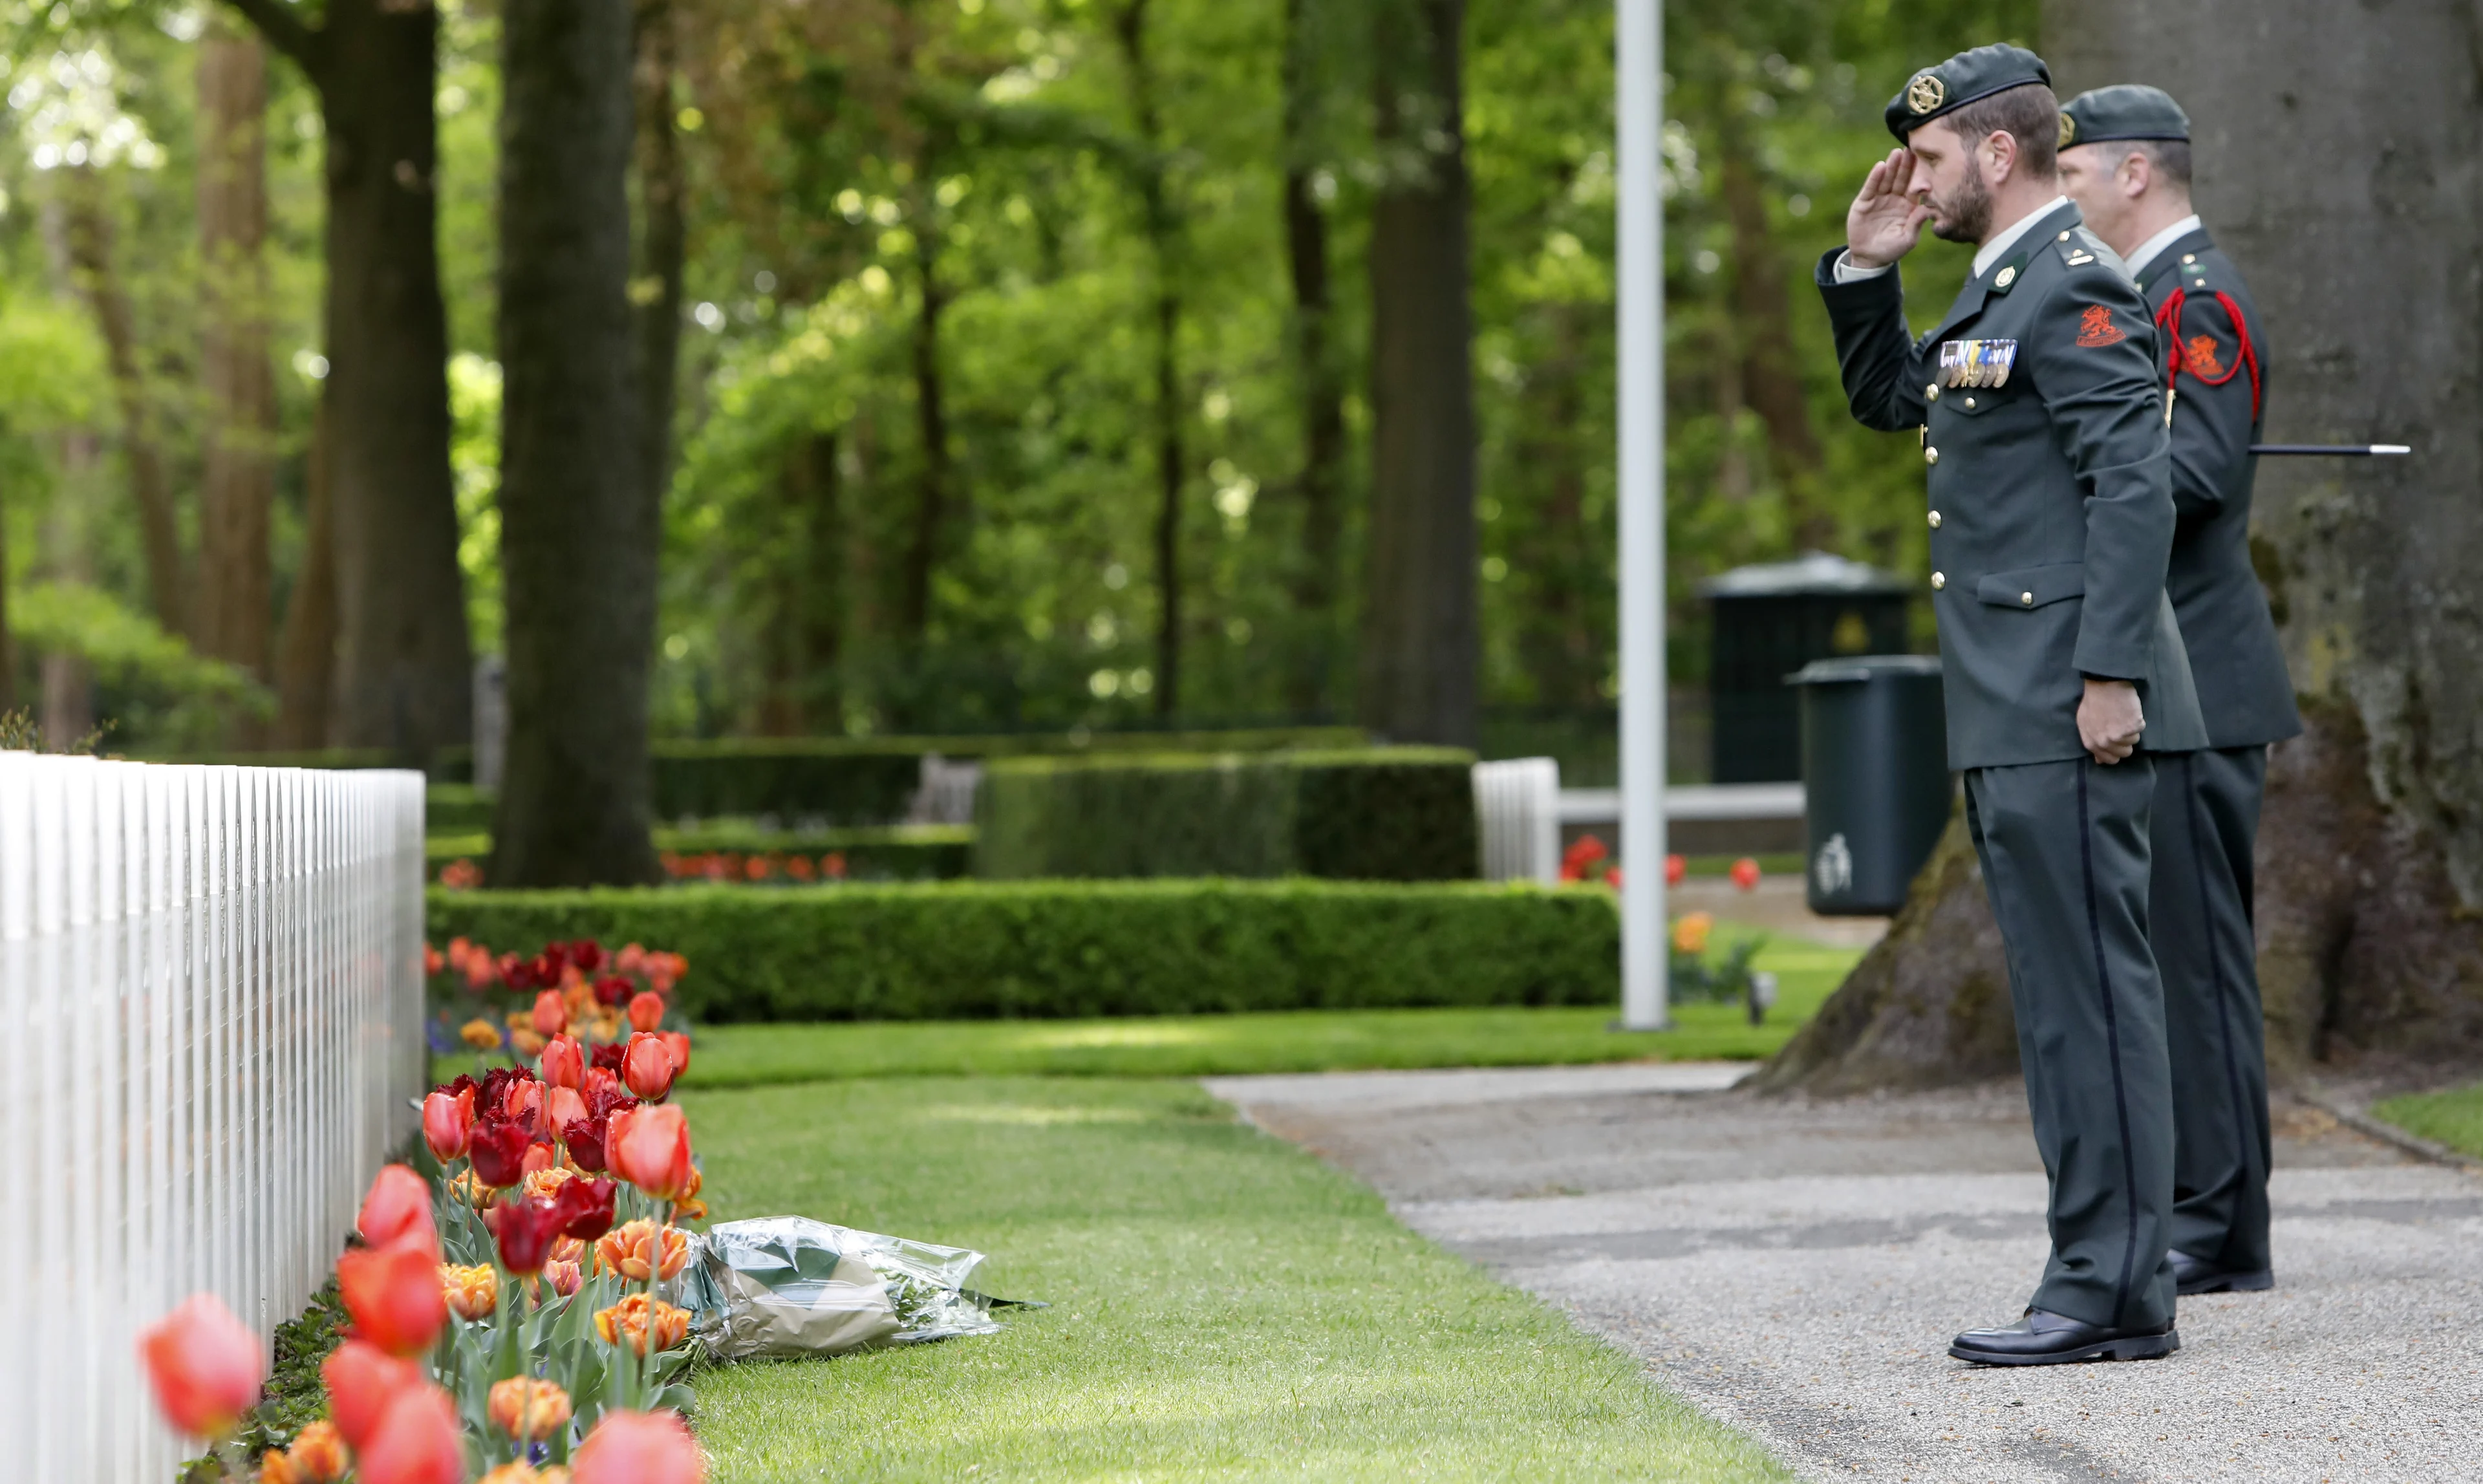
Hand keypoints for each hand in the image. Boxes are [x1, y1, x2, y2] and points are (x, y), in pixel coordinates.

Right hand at [1845, 147, 1931, 269]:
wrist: (1869, 258)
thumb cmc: (1891, 250)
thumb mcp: (1907, 240)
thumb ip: (1916, 224)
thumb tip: (1928, 210)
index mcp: (1908, 206)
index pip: (1915, 187)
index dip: (1919, 175)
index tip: (1925, 162)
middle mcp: (1894, 199)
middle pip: (1901, 179)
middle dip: (1906, 165)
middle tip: (1911, 149)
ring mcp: (1879, 199)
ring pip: (1887, 180)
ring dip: (1892, 167)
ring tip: (1896, 153)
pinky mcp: (1864, 202)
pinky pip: (1870, 188)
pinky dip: (1875, 177)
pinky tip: (1880, 166)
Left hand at [2077, 678, 2145, 764]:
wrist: (2105, 685)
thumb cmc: (2094, 701)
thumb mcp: (2085, 723)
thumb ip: (2093, 742)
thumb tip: (2099, 760)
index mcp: (2092, 743)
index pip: (2110, 760)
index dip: (2116, 752)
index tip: (2118, 742)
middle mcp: (2105, 742)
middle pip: (2125, 753)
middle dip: (2126, 741)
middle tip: (2121, 725)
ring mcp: (2119, 736)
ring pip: (2134, 741)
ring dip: (2132, 729)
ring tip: (2123, 715)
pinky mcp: (2133, 727)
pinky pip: (2141, 729)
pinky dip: (2138, 720)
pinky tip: (2129, 711)